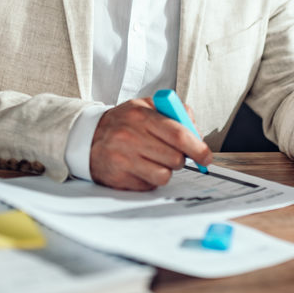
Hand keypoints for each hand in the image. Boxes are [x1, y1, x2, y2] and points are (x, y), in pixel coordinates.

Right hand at [90, 97, 212, 189]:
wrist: (86, 138)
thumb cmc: (123, 122)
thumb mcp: (145, 106)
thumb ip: (174, 112)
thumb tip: (197, 133)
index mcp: (140, 116)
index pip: (178, 134)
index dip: (198, 148)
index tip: (206, 156)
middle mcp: (131, 137)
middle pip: (175, 158)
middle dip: (181, 159)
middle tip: (174, 154)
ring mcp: (123, 159)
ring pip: (164, 175)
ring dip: (165, 170)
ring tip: (155, 160)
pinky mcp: (119, 178)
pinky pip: (149, 185)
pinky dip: (150, 179)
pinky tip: (140, 168)